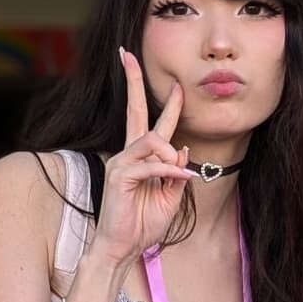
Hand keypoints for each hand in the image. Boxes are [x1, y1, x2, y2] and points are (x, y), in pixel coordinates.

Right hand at [89, 50, 198, 266]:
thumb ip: (176, 174)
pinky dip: (168, 171)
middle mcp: (129, 154)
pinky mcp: (119, 175)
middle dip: (133, 81)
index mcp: (142, 158)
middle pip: (134, 110)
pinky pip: (151, 164)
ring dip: (171, 157)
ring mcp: (121, 162)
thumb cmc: (143, 225)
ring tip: (178, 177)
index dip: (167, 104)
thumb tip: (183, 149)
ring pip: (152, 140)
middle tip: (126, 53)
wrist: (123, 248)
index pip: (152, 123)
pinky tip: (180, 180)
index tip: (178, 84)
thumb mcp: (170, 198)